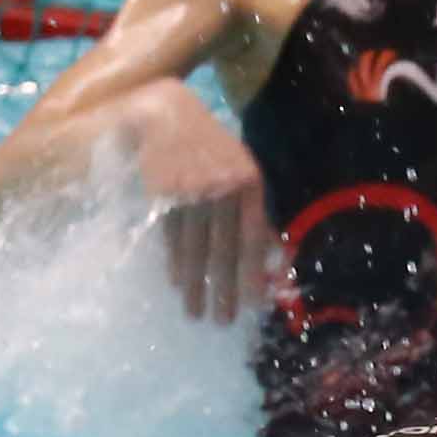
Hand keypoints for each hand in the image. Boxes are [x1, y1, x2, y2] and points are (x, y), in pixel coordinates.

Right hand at [120, 79, 270, 324]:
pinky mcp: (163, 193)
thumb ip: (256, 212)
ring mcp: (191, 190)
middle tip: (221, 321)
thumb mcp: (242, 171)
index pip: (252, 238)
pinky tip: (177, 283)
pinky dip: (174, 262)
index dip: (252, 274)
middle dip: (222, 289)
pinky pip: (170, 237)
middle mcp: (222, 188)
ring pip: (194, 248)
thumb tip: (273, 255)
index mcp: (249, 183)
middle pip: (223, 249)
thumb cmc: (212, 149)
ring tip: (195, 312)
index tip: (251, 306)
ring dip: (194, 284)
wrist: (168, 115)